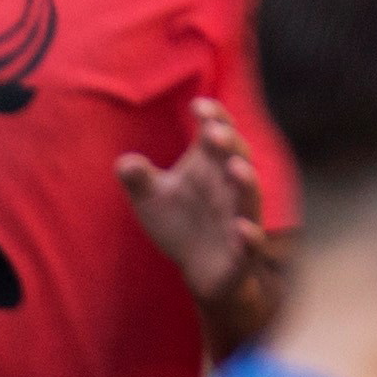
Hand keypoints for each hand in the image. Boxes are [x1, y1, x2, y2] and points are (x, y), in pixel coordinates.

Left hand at [117, 98, 273, 308]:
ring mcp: (240, 218)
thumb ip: (139, 180)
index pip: (218, 131)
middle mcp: (230, 186)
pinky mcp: (243, 253)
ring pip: (249, 196)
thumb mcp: (152, 199)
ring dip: (245, 182)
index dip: (213, 116)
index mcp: (211, 164)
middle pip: (237, 156)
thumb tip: (124, 163)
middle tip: (214, 132)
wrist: (199, 270)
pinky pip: (252, 243)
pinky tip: (242, 229)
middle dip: (228, 143)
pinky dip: (250, 236)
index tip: (197, 106)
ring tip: (236, 167)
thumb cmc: (179, 221)